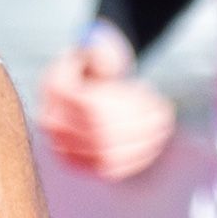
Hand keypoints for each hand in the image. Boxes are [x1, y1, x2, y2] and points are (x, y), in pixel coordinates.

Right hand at [36, 38, 174, 178]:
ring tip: (162, 123)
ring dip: (143, 140)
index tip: (148, 89)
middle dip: (140, 122)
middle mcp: (52, 122)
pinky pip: (112, 169)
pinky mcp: (79, 165)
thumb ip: (101, 50)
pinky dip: (139, 157)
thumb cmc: (94, 66)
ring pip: (108, 154)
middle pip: (102, 133)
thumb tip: (106, 60)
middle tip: (164, 110)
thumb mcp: (96, 48)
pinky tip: (155, 140)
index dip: (126, 101)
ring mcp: (63, 148)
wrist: (82, 88)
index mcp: (53, 90)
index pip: (92, 106)